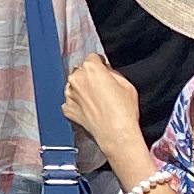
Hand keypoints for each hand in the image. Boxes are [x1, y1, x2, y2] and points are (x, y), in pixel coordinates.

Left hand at [61, 55, 149, 174]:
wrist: (116, 135)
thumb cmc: (124, 111)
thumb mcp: (126, 84)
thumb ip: (112, 73)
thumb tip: (106, 71)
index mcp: (91, 68)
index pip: (92, 58)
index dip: (100, 65)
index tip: (103, 72)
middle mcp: (76, 78)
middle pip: (81, 71)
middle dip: (89, 78)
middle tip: (102, 90)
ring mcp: (69, 94)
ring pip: (74, 86)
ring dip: (82, 91)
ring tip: (97, 103)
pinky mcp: (67, 109)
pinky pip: (71, 102)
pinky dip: (78, 105)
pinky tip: (90, 111)